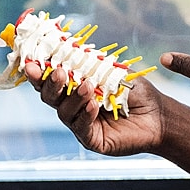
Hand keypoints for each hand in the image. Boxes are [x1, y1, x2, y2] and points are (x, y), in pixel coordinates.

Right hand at [32, 61, 168, 156]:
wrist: (158, 115)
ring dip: (73, 97)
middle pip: (49, 96)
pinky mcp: (91, 140)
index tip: (32, 61)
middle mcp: (73, 106)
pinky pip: (81, 128)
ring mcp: (80, 124)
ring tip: (88, 86)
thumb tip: (68, 48)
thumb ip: (91, 64)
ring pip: (64, 111)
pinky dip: (85, 115)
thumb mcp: (112, 72)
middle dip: (50, 84)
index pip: (50, 80)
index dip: (39, 71)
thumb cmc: (136, 92)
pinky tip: (93, 106)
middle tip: (58, 72)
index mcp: (74, 88)